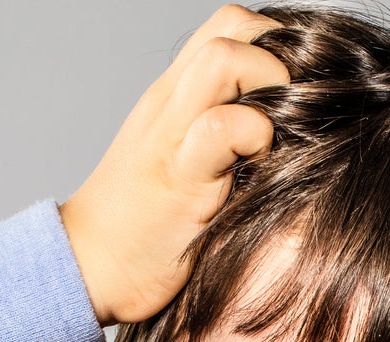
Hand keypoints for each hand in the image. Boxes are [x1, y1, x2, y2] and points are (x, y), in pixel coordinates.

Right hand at [59, 5, 289, 325]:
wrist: (93, 267)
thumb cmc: (148, 221)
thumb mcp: (188, 157)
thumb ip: (224, 128)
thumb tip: (295, 125)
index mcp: (177, 93)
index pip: (231, 25)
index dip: (274, 42)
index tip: (294, 89)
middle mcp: (173, 101)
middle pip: (232, 26)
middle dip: (279, 56)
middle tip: (292, 110)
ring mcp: (172, 134)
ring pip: (224, 60)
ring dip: (267, 89)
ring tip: (273, 136)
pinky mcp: (179, 179)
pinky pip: (222, 129)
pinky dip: (254, 141)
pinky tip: (257, 172)